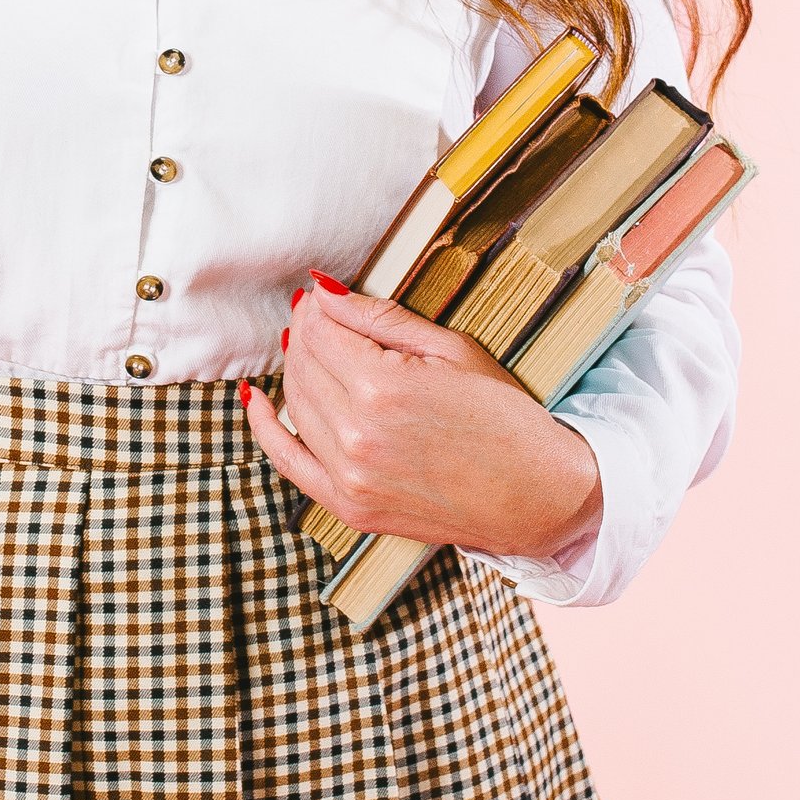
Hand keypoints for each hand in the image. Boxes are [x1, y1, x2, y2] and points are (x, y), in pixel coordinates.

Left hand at [242, 278, 604, 564]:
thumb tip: (323, 291)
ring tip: (312, 351)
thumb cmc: (506, 419)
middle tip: (320, 319)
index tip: (321, 297)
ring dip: (296, 371)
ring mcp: (350, 477)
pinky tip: (259, 401)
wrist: (539, 496)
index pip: (320, 331)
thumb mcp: (452, 350)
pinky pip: (288, 462)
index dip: (316, 307)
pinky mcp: (350, 508)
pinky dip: (267, 428)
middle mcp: (357, 435)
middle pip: (302, 365)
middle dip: (306, 334)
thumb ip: (380, 318)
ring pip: (294, 405)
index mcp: (383, 388)